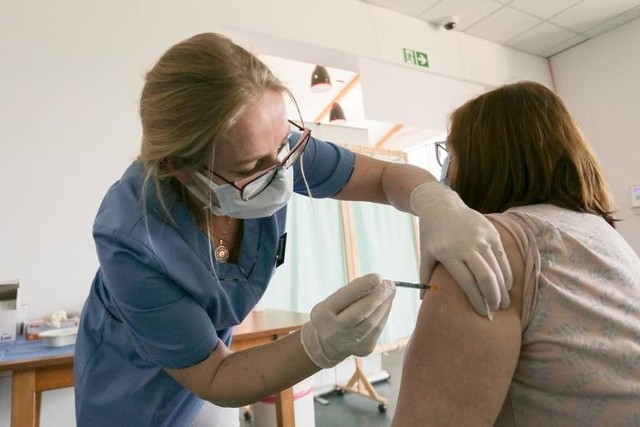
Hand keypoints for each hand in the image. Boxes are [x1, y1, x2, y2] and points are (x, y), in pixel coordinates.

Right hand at [300, 274, 395, 367]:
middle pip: (362, 312)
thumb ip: (350, 293)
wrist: (324, 346)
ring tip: (390, 291)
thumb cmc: (331, 316)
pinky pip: (378, 329)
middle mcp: (335, 330)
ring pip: (374, 322)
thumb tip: (376, 282)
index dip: (363, 286)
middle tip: (389, 284)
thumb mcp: (331, 301)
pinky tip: (386, 305)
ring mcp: (350, 343)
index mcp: (323, 314)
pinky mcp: (364, 349)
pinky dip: (384, 314)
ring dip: (385, 304)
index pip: (345, 297)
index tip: (378, 276)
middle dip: (379, 296)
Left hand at [410, 182, 511, 317]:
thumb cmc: (430, 234)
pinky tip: (507, 285)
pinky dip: (506, 273)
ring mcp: (481, 237)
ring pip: (497, 268)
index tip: (483, 314)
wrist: (440, 205)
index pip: (467, 283)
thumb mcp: (425, 254)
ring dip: (502, 289)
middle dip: (493, 298)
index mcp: (448, 253)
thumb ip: (425, 277)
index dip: (477, 301)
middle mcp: (466, 245)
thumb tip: (423, 300)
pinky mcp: (491, 231)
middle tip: (496, 311)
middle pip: (486, 277)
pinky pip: (502, 256)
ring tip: (504, 303)